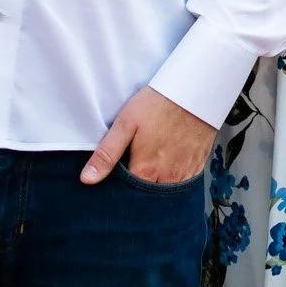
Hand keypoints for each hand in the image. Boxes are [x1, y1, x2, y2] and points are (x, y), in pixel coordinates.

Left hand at [82, 84, 216, 184]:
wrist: (195, 89)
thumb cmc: (158, 104)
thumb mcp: (126, 123)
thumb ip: (107, 154)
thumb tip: (87, 179)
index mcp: (146, 170)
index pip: (129, 196)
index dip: (120, 192)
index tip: (116, 183)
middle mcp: (168, 177)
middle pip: (149, 197)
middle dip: (139, 192)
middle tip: (133, 174)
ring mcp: (185, 172)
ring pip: (167, 192)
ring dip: (157, 187)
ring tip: (150, 170)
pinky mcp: (198, 165)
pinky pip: (185, 184)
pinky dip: (175, 180)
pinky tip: (168, 166)